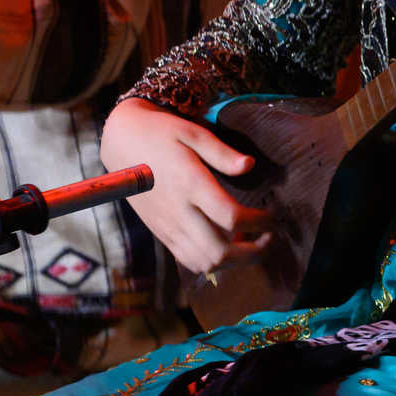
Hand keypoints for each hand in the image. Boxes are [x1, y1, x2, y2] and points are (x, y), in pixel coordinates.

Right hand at [99, 97, 273, 274]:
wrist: (121, 142)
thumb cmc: (161, 132)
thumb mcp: (192, 132)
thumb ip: (221, 152)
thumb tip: (249, 166)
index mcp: (189, 183)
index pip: (231, 217)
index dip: (260, 222)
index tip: (274, 217)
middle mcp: (178, 210)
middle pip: (219, 252)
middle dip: (252, 252)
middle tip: (269, 238)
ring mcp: (167, 225)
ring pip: (204, 263)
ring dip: (234, 262)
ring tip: (251, 244)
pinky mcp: (160, 232)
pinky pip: (188, 260)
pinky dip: (213, 262)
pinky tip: (226, 246)